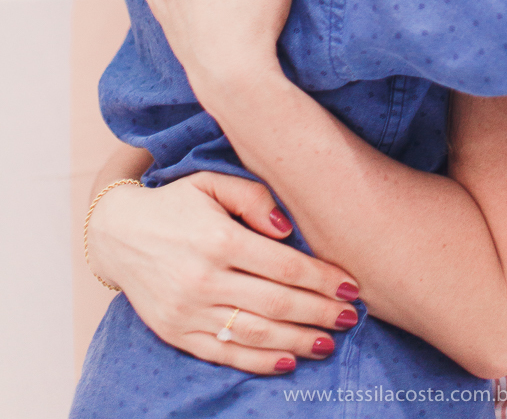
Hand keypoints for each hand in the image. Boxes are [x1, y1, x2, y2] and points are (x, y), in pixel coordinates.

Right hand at [87, 171, 359, 374]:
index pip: (284, 266)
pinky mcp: (176, 333)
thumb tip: (287, 229)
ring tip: (329, 341)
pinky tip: (288, 360)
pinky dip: (259, 361)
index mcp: (219, 240)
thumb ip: (253, 198)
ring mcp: (189, 311)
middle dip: (320, 312)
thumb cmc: (176, 204)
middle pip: (277, 304)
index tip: (351, 286)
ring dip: (298, 340)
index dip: (322, 279)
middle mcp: (204, 279)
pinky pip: (225, 354)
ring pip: (255, 334)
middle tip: (351, 316)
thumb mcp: (212, 183)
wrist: (116, 233)